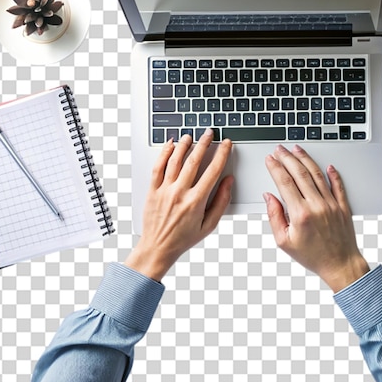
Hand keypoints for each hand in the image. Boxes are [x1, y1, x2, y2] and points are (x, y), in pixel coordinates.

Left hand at [125, 129, 233, 280]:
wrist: (157, 248)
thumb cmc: (183, 238)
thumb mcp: (209, 225)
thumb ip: (221, 201)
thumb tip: (229, 182)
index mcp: (196, 201)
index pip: (213, 171)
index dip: (222, 154)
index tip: (226, 144)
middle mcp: (180, 193)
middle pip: (194, 161)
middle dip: (204, 143)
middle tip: (209, 133)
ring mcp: (164, 190)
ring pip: (175, 160)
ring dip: (184, 145)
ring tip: (191, 136)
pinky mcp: (152, 190)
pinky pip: (158, 167)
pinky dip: (164, 153)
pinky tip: (170, 145)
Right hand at [264, 144, 368, 292]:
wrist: (340, 265)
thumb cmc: (313, 256)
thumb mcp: (284, 241)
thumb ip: (274, 217)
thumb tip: (269, 198)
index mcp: (301, 214)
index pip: (284, 182)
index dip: (275, 168)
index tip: (270, 160)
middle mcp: (317, 205)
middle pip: (299, 173)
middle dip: (287, 157)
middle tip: (280, 150)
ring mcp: (331, 204)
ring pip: (317, 174)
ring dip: (305, 159)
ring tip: (297, 150)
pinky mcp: (343, 206)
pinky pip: (337, 184)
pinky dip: (332, 173)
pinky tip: (327, 165)